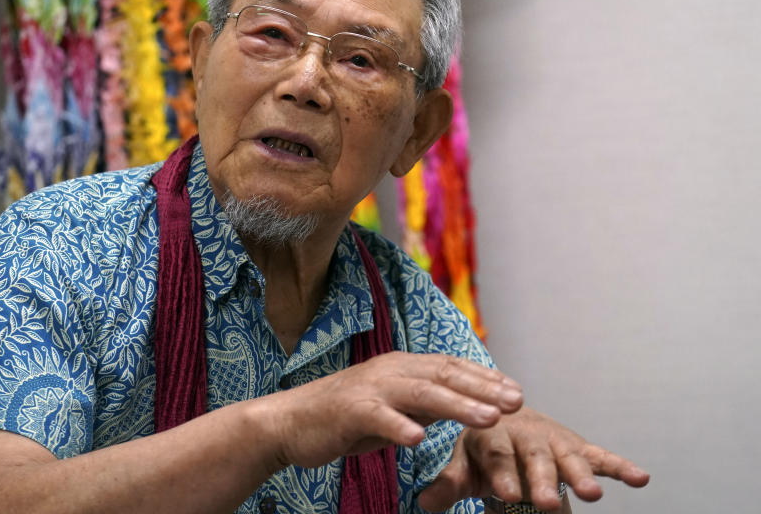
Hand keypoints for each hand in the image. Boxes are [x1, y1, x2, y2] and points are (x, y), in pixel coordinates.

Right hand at [261, 352, 523, 468]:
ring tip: (488, 419)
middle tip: (516, 402)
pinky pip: (379, 418)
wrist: (290, 422)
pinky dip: (399, 427)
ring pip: (420, 393)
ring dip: (457, 405)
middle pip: (443, 375)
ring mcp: (369, 389)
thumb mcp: (392, 408)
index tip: (516, 391)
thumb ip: (423, 404)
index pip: (450, 367)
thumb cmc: (343, 418)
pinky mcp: (349, 410)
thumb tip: (461, 403)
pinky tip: (420, 439)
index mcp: (400, 367)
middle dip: (483, 389)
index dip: (485, 378)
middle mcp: (389, 371)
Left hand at [417, 407, 650, 511]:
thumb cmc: (482, 449)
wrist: (503, 416)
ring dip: (580, 474)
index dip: (501, 475)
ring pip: (567, 457)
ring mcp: (553, 440)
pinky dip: (619, 466)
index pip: (495, 456)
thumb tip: (424, 503)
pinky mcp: (577, 446)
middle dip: (541, 480)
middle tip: (546, 503)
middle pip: (533, 459)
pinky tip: (641, 478)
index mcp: (491, 435)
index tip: (505, 493)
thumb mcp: (463, 465)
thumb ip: (448, 484)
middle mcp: (525, 435)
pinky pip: (600, 455)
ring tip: (592, 495)